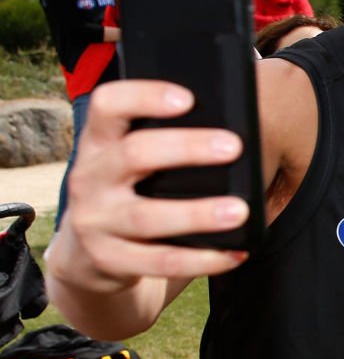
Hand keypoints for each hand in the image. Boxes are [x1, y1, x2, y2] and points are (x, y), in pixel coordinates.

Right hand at [46, 80, 249, 295]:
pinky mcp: (108, 260)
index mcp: (99, 143)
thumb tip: (230, 130)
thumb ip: (162, 141)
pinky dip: (202, 259)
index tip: (188, 98)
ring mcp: (95, 222)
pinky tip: (235, 253)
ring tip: (240, 210)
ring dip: (198, 213)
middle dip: (187, 148)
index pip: (108, 105)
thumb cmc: (130, 190)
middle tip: (234, 147)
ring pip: (147, 217)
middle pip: (134, 154)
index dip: (144, 96)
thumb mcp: (131, 162)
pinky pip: (160, 262)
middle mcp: (90, 178)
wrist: (88, 254)